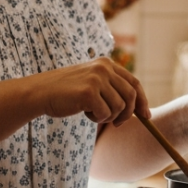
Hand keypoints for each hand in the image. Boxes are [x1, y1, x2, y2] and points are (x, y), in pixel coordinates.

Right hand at [32, 58, 148, 127]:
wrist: (40, 92)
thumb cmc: (66, 92)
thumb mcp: (92, 83)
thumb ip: (111, 88)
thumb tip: (138, 107)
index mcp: (106, 63)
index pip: (134, 82)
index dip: (142, 100)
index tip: (146, 116)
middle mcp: (104, 68)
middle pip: (131, 96)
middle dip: (128, 114)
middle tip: (117, 124)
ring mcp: (96, 79)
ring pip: (119, 107)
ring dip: (108, 117)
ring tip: (93, 113)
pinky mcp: (89, 92)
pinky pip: (105, 114)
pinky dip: (97, 119)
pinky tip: (84, 112)